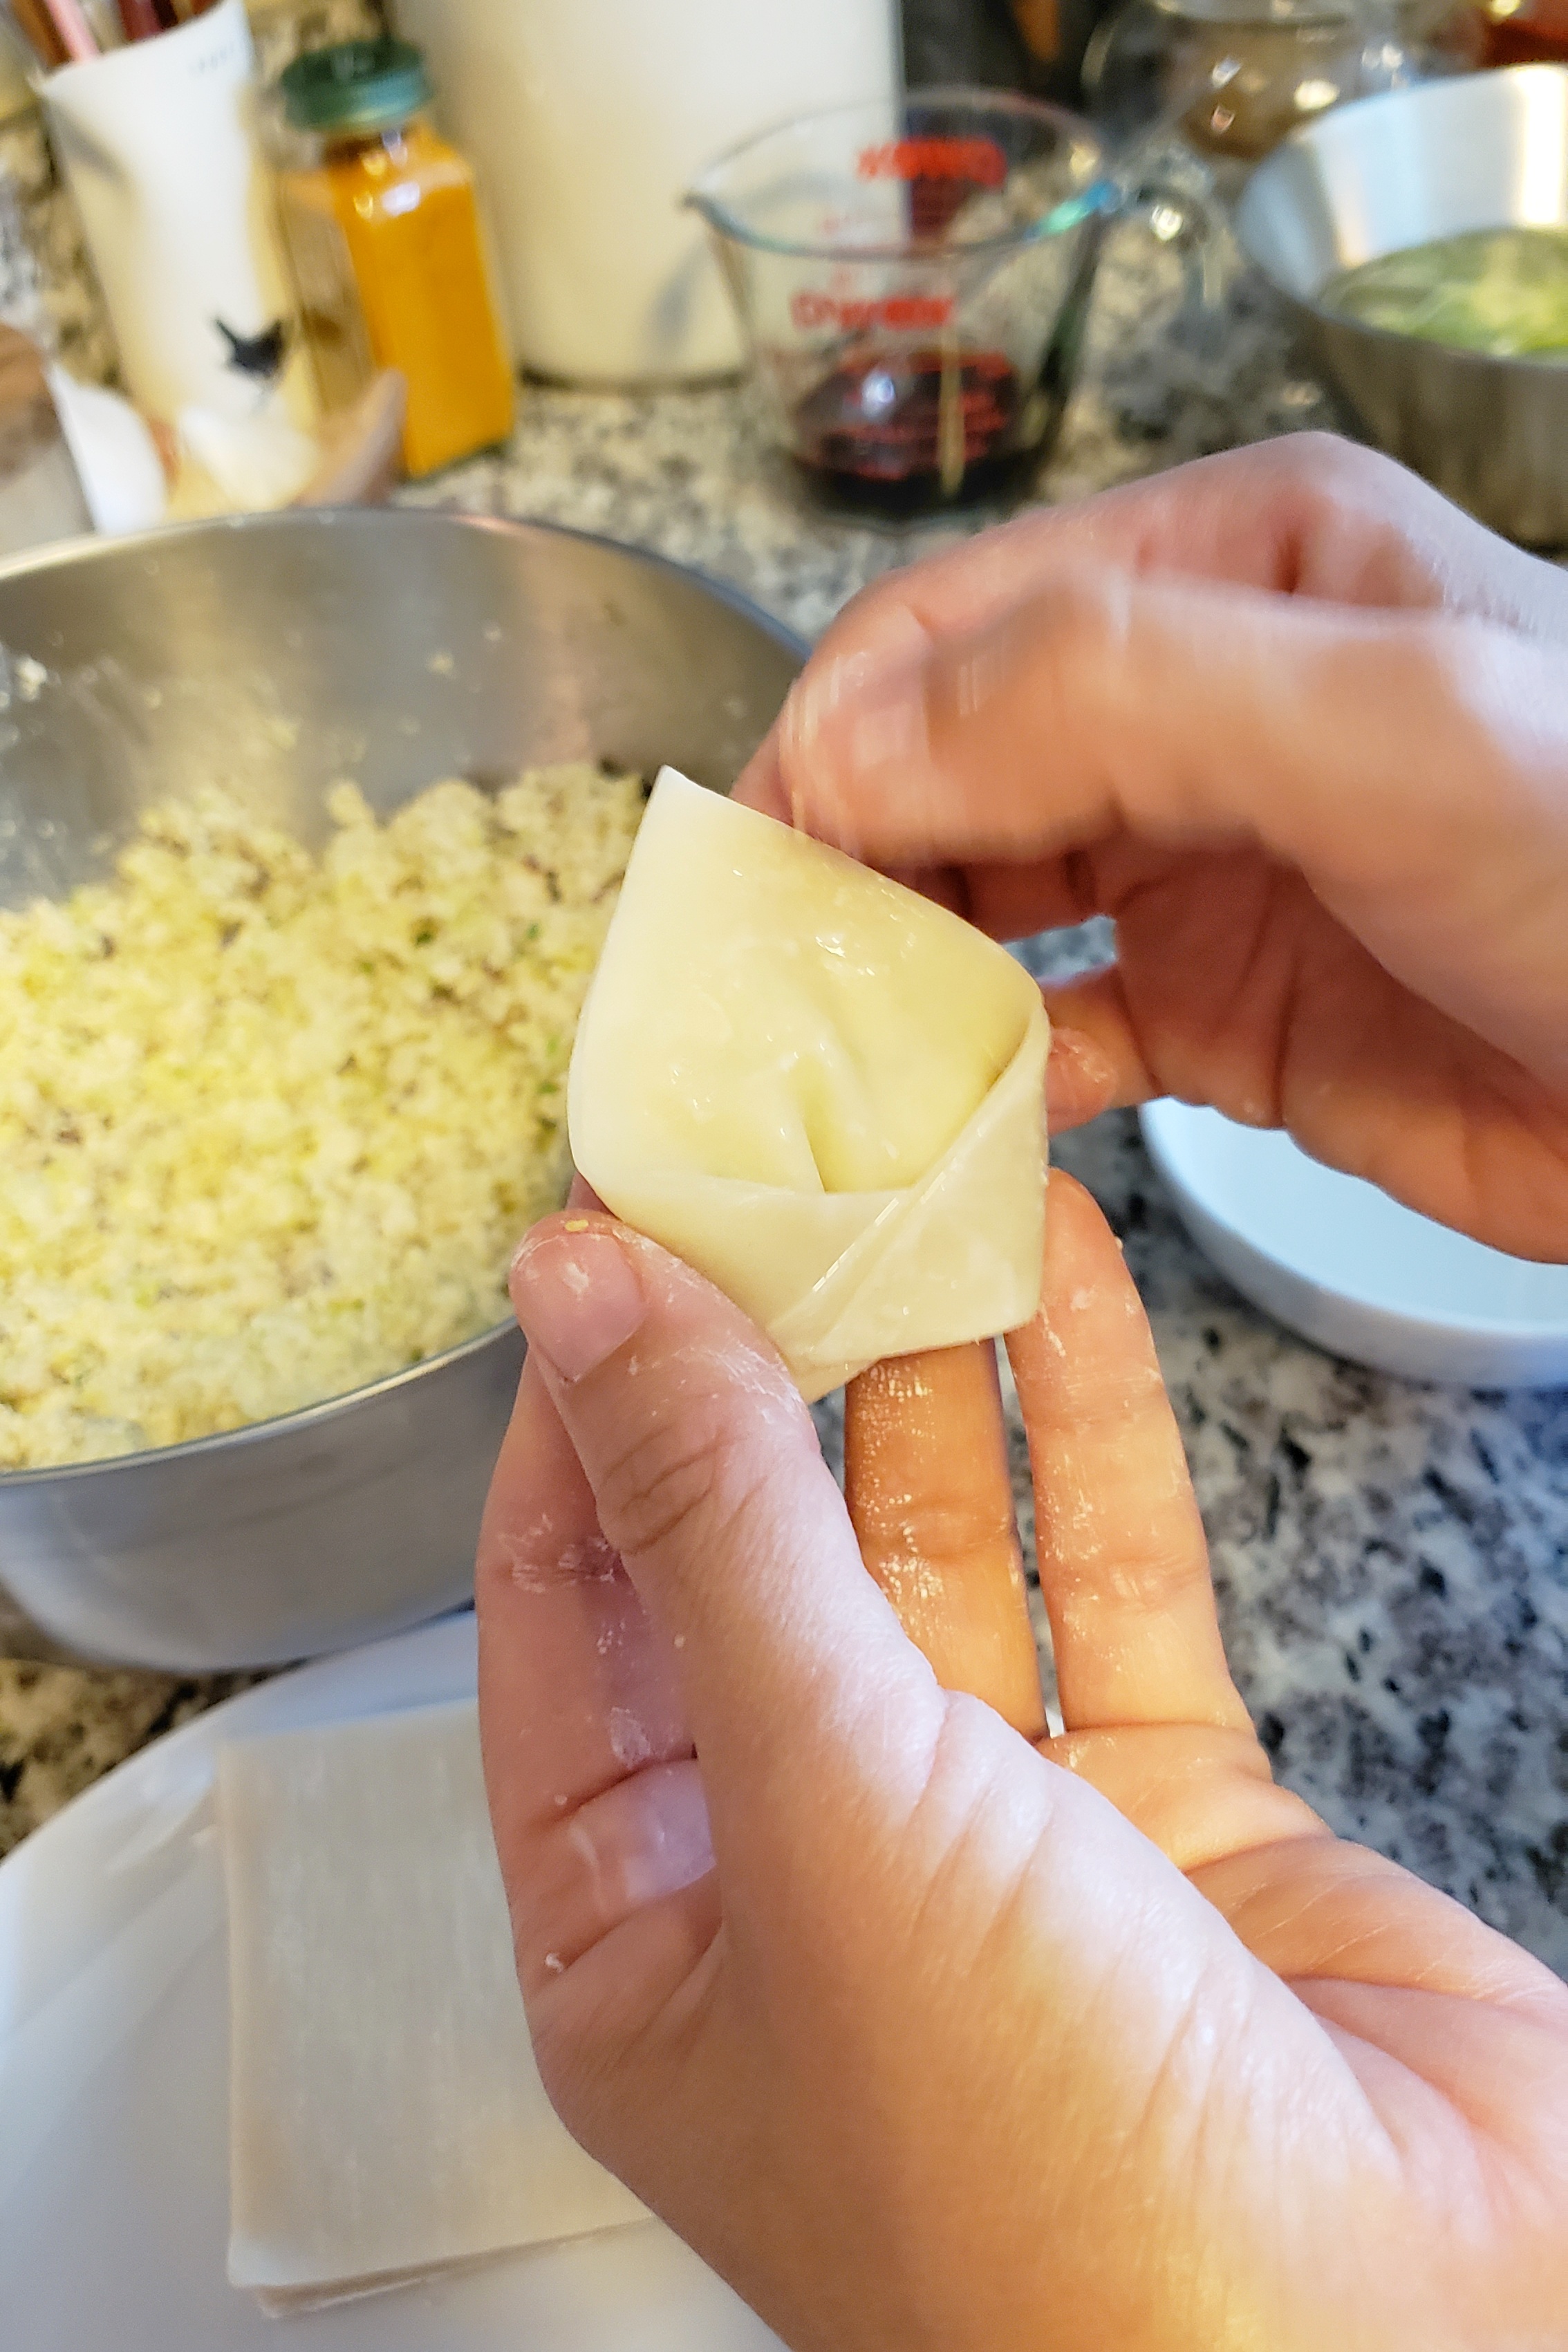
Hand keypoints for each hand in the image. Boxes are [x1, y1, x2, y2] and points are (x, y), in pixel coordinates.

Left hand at [477, 1175, 1567, 2351]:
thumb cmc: (1037, 2182)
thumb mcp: (817, 1805)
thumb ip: (708, 1525)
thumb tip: (583, 1292)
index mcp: (645, 1941)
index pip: (564, 1619)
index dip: (578, 1418)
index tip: (603, 1236)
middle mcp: (809, 1893)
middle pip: (754, 1575)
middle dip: (759, 1381)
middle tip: (762, 1187)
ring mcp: (998, 1853)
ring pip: (940, 1563)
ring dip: (928, 1381)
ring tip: (910, 1196)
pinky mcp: (1174, 1826)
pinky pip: (1104, 1589)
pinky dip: (1085, 1433)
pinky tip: (1064, 1285)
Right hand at [737, 435, 1567, 1260]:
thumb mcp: (1384, 724)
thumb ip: (1111, 693)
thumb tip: (842, 747)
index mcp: (1227, 569)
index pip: (957, 626)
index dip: (832, 736)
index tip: (745, 875)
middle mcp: (1193, 703)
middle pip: (938, 763)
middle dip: (832, 863)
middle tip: (748, 990)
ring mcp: (1198, 865)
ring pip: (973, 901)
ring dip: (884, 976)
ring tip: (805, 1069)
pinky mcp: (1217, 1015)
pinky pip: (1050, 1037)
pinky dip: (978, 1084)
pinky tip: (936, 1135)